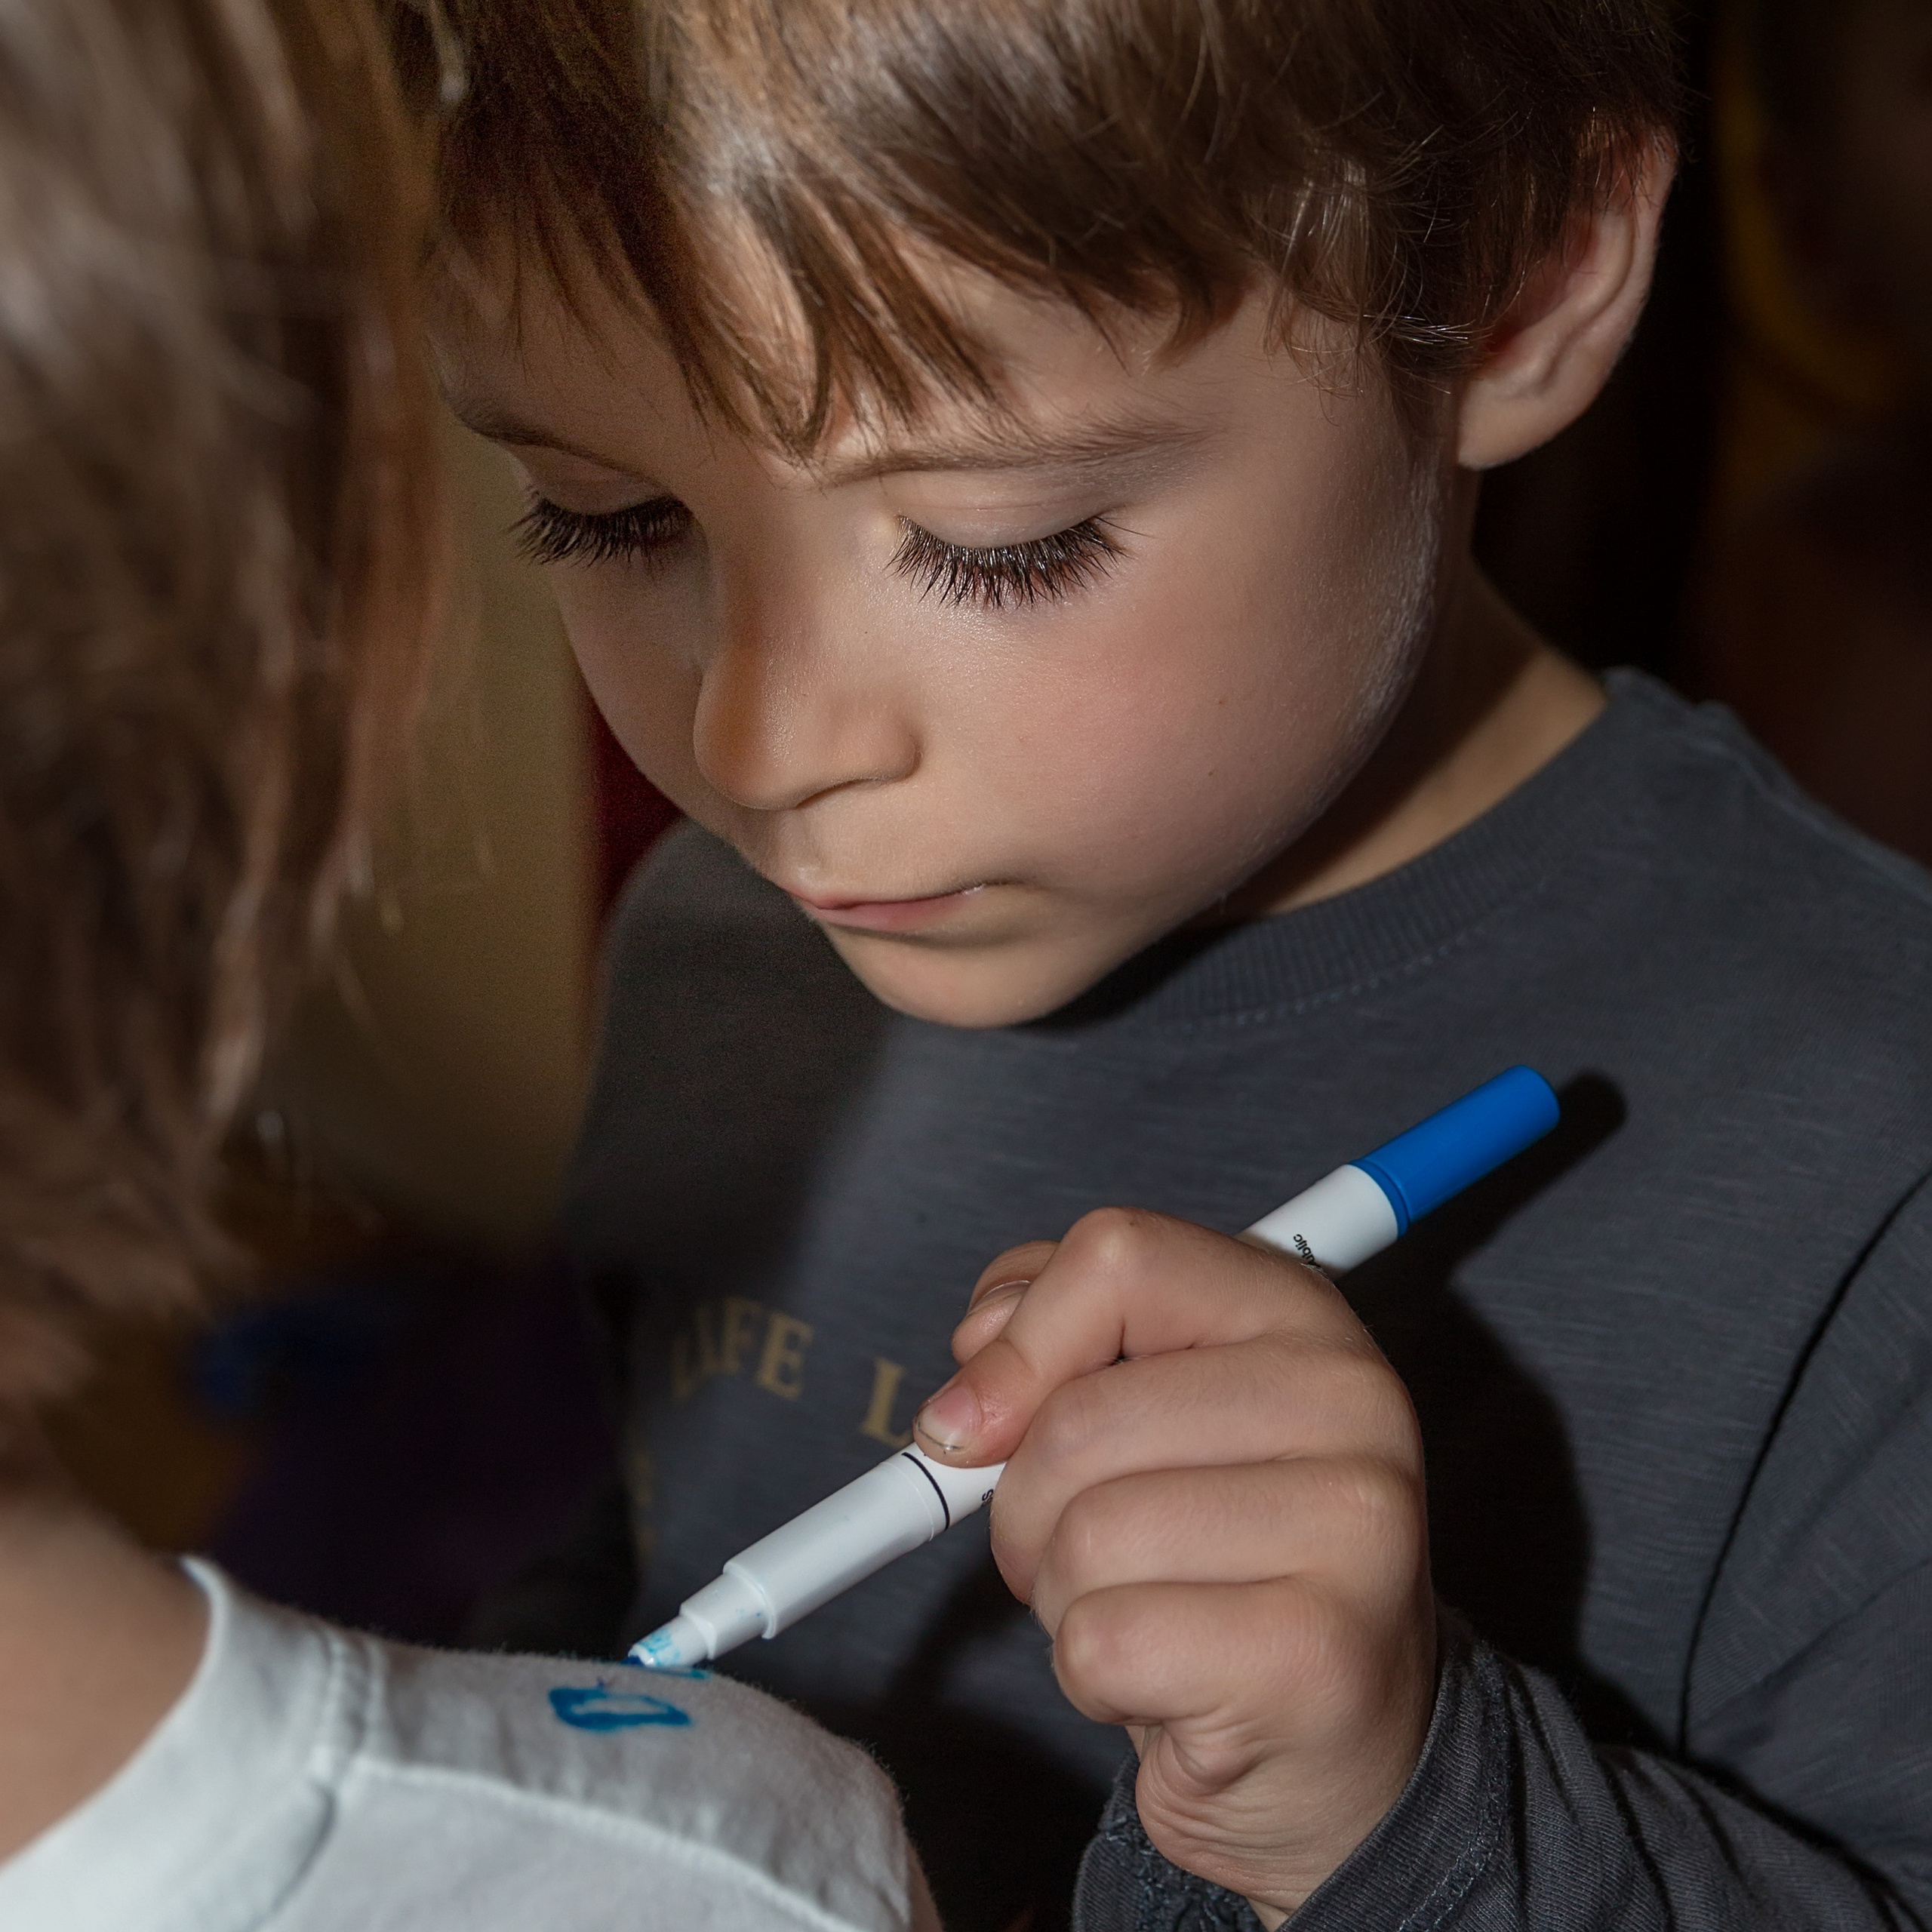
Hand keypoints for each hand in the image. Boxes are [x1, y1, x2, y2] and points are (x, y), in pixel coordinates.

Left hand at [912, 1208, 1435, 1923]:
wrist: (1333, 1738)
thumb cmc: (1215, 1553)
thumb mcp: (1140, 1410)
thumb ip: (1053, 1339)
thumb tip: (974, 1363)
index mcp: (1297, 1309)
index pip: (1120, 1255)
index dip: (1019, 1340)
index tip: (975, 1421)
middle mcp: (1350, 1397)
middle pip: (1080, 1418)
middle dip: (1026, 1505)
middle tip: (1077, 1551)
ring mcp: (1354, 1525)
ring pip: (1085, 1534)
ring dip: (1062, 1595)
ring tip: (1141, 1609)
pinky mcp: (1319, 1652)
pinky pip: (1103, 1641)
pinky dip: (1090, 1677)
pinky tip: (1165, 1682)